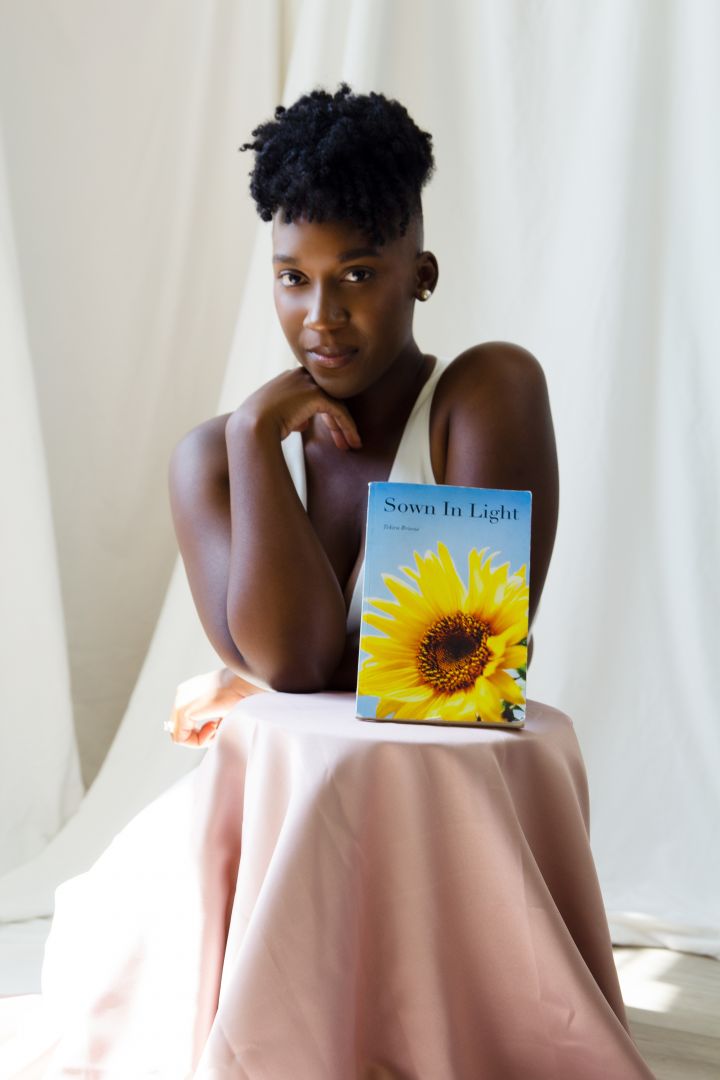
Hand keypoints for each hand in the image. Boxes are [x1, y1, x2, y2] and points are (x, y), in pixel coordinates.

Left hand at [167, 667, 264, 746]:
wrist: (244, 683)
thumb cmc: (240, 692)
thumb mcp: (221, 703)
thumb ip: (210, 713)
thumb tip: (208, 730)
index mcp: (191, 689)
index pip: (185, 720)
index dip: (201, 730)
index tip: (219, 724)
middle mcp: (182, 693)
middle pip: (180, 728)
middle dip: (199, 735)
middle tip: (218, 727)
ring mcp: (180, 701)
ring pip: (180, 735)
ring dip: (201, 738)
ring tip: (217, 727)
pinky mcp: (183, 710)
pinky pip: (181, 738)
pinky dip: (199, 741)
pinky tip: (215, 727)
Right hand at [232, 368, 361, 450]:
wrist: (252, 425)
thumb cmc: (257, 425)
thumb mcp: (274, 416)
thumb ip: (292, 415)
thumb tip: (304, 423)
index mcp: (289, 378)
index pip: (315, 393)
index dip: (325, 413)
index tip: (331, 432)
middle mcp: (300, 376)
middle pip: (328, 397)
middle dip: (337, 421)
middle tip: (345, 440)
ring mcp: (309, 383)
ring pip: (336, 404)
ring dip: (345, 427)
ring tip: (353, 445)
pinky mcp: (316, 395)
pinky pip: (339, 412)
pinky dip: (348, 427)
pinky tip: (352, 442)